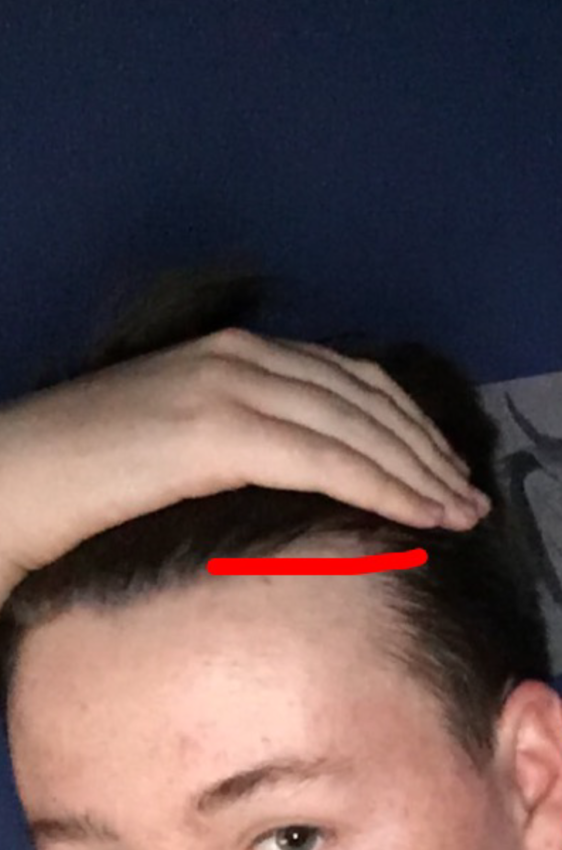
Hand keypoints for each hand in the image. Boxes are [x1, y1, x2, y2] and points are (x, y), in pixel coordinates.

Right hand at [0, 328, 488, 593]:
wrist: (12, 475)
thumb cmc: (89, 471)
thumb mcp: (184, 437)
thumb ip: (246, 433)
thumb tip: (313, 466)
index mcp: (233, 352)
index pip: (347, 379)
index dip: (406, 421)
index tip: (442, 465)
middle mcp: (239, 356)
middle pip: (363, 396)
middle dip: (425, 447)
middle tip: (468, 494)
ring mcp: (227, 386)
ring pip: (353, 425)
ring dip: (416, 468)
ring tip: (457, 510)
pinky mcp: (214, 430)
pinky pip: (322, 455)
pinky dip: (378, 483)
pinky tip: (412, 510)